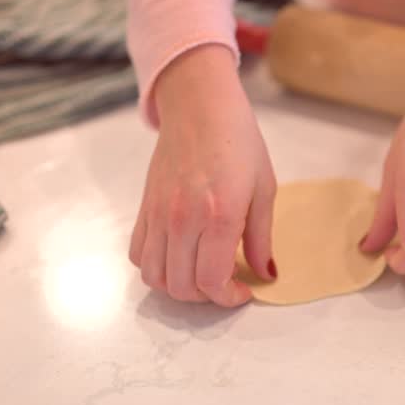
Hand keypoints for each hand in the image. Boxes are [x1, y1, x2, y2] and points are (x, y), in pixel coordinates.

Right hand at [129, 45, 277, 306]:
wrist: (199, 106)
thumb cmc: (239, 142)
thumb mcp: (264, 189)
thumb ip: (262, 237)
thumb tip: (266, 274)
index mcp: (218, 215)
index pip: (211, 281)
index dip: (228, 298)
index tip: (244, 291)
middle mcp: (182, 220)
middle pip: (181, 287)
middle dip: (207, 298)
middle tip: (226, 283)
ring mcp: (157, 215)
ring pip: (155, 277)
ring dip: (179, 287)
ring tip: (201, 274)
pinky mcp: (144, 208)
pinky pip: (138, 255)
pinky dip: (156, 267)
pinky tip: (179, 257)